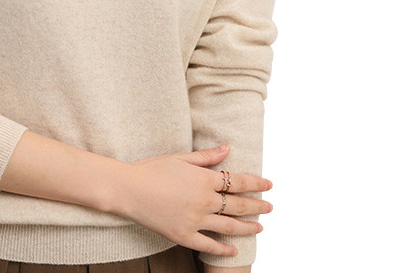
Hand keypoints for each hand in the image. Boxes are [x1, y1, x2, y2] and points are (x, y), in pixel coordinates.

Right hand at [110, 144, 271, 257]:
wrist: (128, 189)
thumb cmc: (151, 169)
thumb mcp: (180, 158)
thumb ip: (206, 156)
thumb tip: (228, 149)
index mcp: (204, 179)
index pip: (238, 181)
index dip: (256, 183)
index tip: (269, 184)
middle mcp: (204, 201)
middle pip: (239, 205)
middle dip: (258, 206)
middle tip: (270, 207)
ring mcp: (195, 220)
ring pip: (229, 226)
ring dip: (248, 227)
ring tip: (260, 227)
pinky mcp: (184, 236)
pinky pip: (209, 246)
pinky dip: (224, 249)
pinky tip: (234, 249)